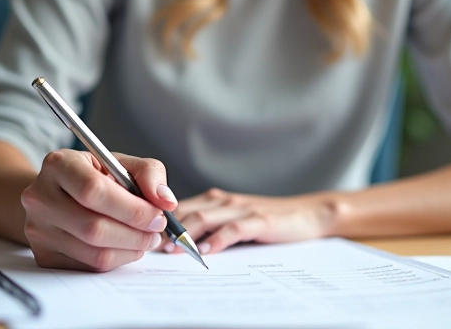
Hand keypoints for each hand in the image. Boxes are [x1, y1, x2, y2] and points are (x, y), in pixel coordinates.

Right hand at [20, 149, 177, 271]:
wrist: (56, 194)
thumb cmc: (93, 176)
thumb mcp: (120, 163)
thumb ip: (148, 173)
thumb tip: (166, 201)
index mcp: (58, 165)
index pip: (94, 191)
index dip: (132, 208)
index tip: (158, 214)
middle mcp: (40, 197)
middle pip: (94, 227)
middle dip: (136, 233)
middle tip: (157, 230)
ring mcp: (38, 229)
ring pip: (94, 253)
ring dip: (131, 249)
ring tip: (146, 238)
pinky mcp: (44, 255)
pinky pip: (89, 266)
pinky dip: (116, 259)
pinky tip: (125, 246)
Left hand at [166, 188, 341, 254]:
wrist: (308, 214)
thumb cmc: (267, 221)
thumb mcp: (234, 221)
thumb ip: (209, 227)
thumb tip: (173, 245)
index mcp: (215, 200)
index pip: (179, 207)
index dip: (159, 221)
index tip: (142, 238)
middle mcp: (224, 200)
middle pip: (186, 211)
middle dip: (165, 229)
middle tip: (149, 247)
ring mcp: (241, 208)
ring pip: (204, 217)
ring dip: (185, 234)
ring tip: (171, 250)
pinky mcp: (259, 220)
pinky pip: (233, 229)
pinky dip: (216, 240)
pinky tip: (205, 251)